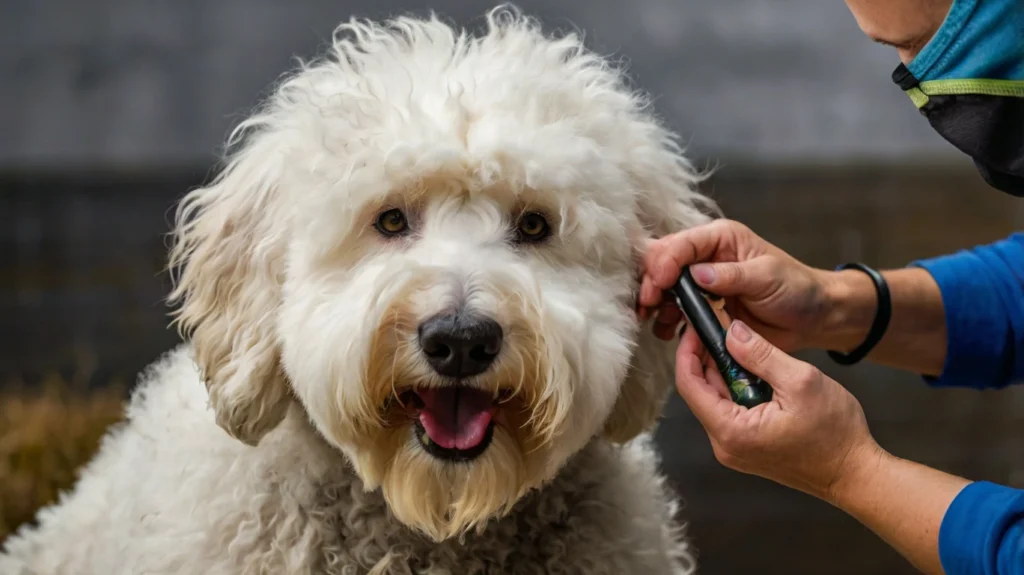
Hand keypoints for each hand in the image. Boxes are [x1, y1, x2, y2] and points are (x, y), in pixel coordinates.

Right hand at [639, 219, 832, 351]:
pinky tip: (668, 331)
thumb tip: (697, 274)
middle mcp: (706, 257)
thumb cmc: (797, 288)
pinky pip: (675, 312)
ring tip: (655, 321)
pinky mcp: (703, 308)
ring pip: (664, 288)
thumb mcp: (767, 276)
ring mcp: (702, 284)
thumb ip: (732, 275)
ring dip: (655, 304)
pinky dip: (666, 321)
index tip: (657, 285)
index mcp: (720, 239)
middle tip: (647, 305)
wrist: (812, 317)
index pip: (681, 244)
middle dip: (651, 283)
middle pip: (663, 262)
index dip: (664, 262)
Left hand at [675, 317, 881, 500]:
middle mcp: (725, 444)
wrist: (856, 474)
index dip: (687, 351)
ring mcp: (735, 449)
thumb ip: (761, 354)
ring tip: (741, 344)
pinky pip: (731, 411)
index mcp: (730, 430)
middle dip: (707, 357)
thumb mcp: (800, 381)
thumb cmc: (836, 434)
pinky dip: (737, 388)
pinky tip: (754, 370)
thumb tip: (731, 331)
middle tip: (720, 327)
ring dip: (725, 372)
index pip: (688, 384)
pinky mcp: (747, 448)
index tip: (695, 327)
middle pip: (700, 391)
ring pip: (716, 400)